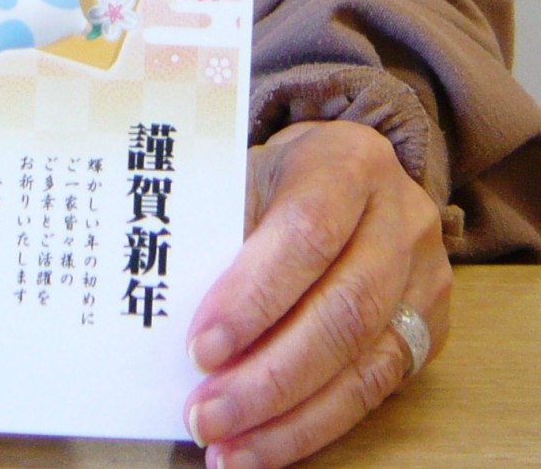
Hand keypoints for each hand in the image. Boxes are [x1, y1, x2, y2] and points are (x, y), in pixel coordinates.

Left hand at [183, 120, 450, 468]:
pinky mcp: (429, 329)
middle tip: (204, 414)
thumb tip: (170, 309)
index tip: (201, 347)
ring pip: (362, 364)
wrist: (345, 172)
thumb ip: (221, 231)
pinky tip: (263, 446)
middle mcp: (401, 217)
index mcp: (350, 161)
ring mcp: (425, 277)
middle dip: (268, 375)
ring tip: (226, 447)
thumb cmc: (279, 177)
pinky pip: (373, 391)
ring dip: (287, 417)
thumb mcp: (248, 174)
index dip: (254, 295)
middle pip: (342, 310)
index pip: (307, 232)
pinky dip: (313, 426)